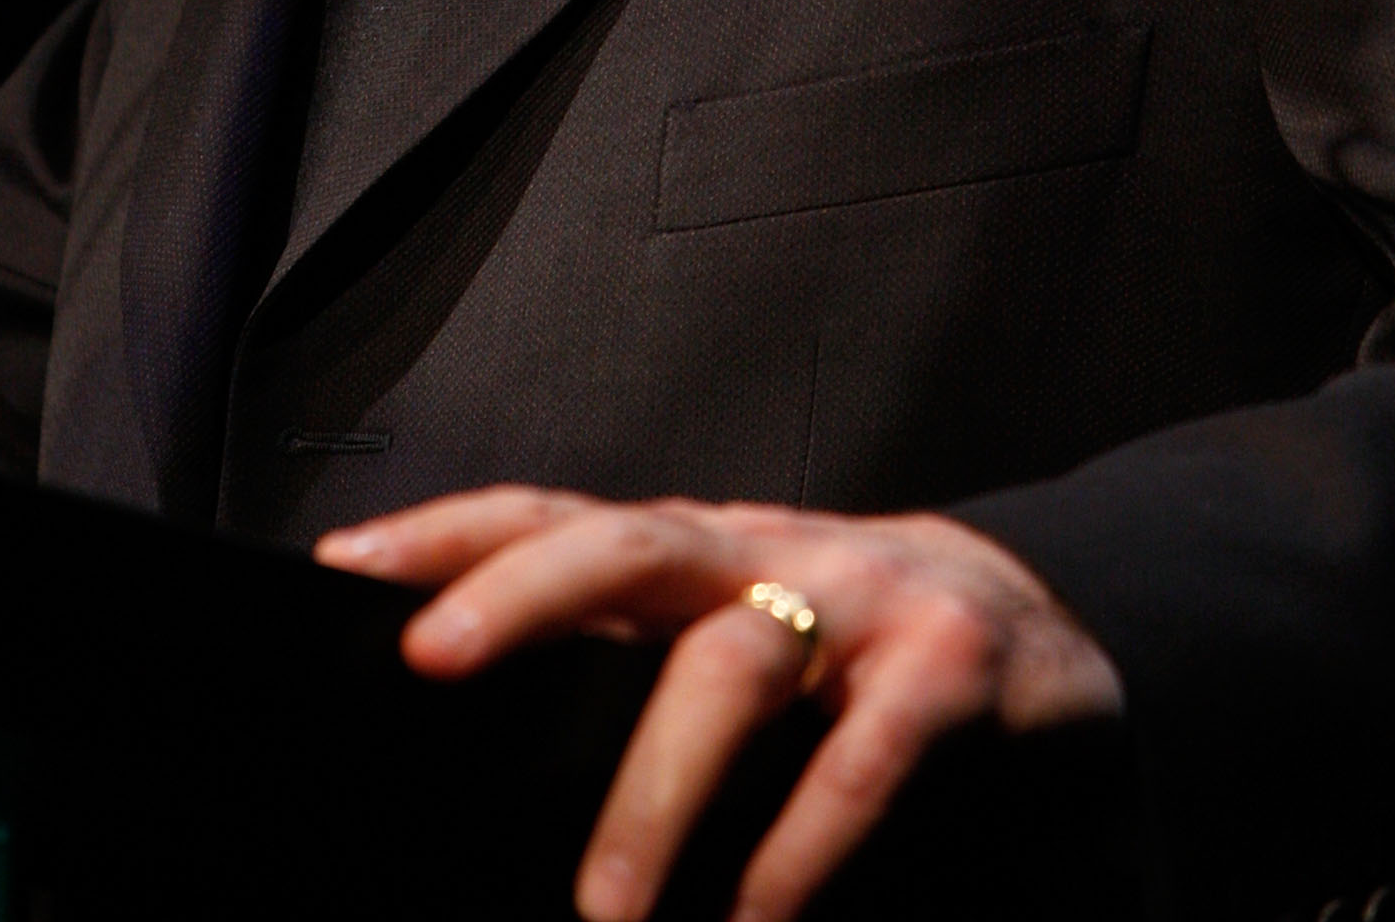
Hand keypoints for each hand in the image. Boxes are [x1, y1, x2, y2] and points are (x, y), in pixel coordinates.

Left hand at [315, 486, 1121, 920]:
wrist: (1050, 635)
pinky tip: (760, 920)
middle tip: (431, 661)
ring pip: (735, 659)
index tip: (344, 567)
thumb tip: (477, 756)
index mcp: (695, 553)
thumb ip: (628, 674)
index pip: (555, 513)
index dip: (451, 529)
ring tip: (607, 908)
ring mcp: (864, 595)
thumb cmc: (848, 660)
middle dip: (524, 590)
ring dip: (658, 784)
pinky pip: (870, 748)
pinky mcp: (954, 663)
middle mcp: (765, 552)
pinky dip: (808, 838)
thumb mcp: (732, 640)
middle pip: (629, 545)